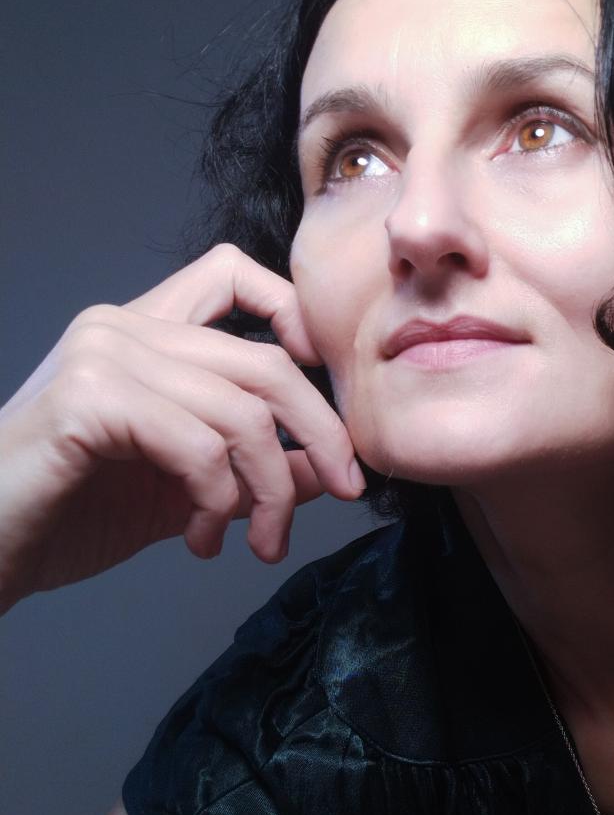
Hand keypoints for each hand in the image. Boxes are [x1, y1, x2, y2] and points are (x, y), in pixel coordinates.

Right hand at [0, 244, 363, 611]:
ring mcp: (104, 355)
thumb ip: (251, 465)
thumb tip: (327, 465)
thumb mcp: (184, 488)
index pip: (231, 273)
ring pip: (242, 412)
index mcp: (142, 331)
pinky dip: (219, 501)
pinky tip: (201, 538)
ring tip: (256, 541)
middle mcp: (123, 327)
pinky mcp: (90, 400)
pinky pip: (198, 445)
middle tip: (344, 489)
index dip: (293, 312)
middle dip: (321, 433)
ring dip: (269, 490)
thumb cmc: (68, 512)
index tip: (322, 380)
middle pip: (265, 359)